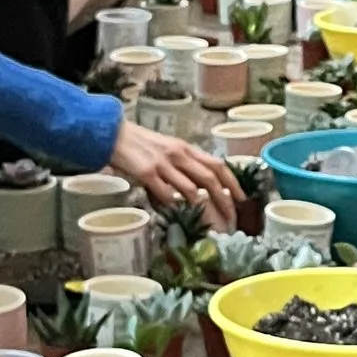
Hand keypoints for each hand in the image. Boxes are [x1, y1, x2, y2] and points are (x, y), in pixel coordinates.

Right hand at [110, 122, 234, 221]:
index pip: (217, 164)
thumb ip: (184, 165)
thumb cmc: (140, 144)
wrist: (114, 135)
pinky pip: (165, 194)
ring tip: (208, 221)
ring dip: (201, 207)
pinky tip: (177, 213)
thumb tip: (199, 186)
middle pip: (209, 178)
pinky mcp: (147, 173)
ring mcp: (163, 164)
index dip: (233, 182)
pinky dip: (174, 206)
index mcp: (186, 149)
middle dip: (224, 200)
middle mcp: (178, 155)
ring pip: (190, 188)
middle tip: (231, 217)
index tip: (242, 198)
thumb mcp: (168, 149)